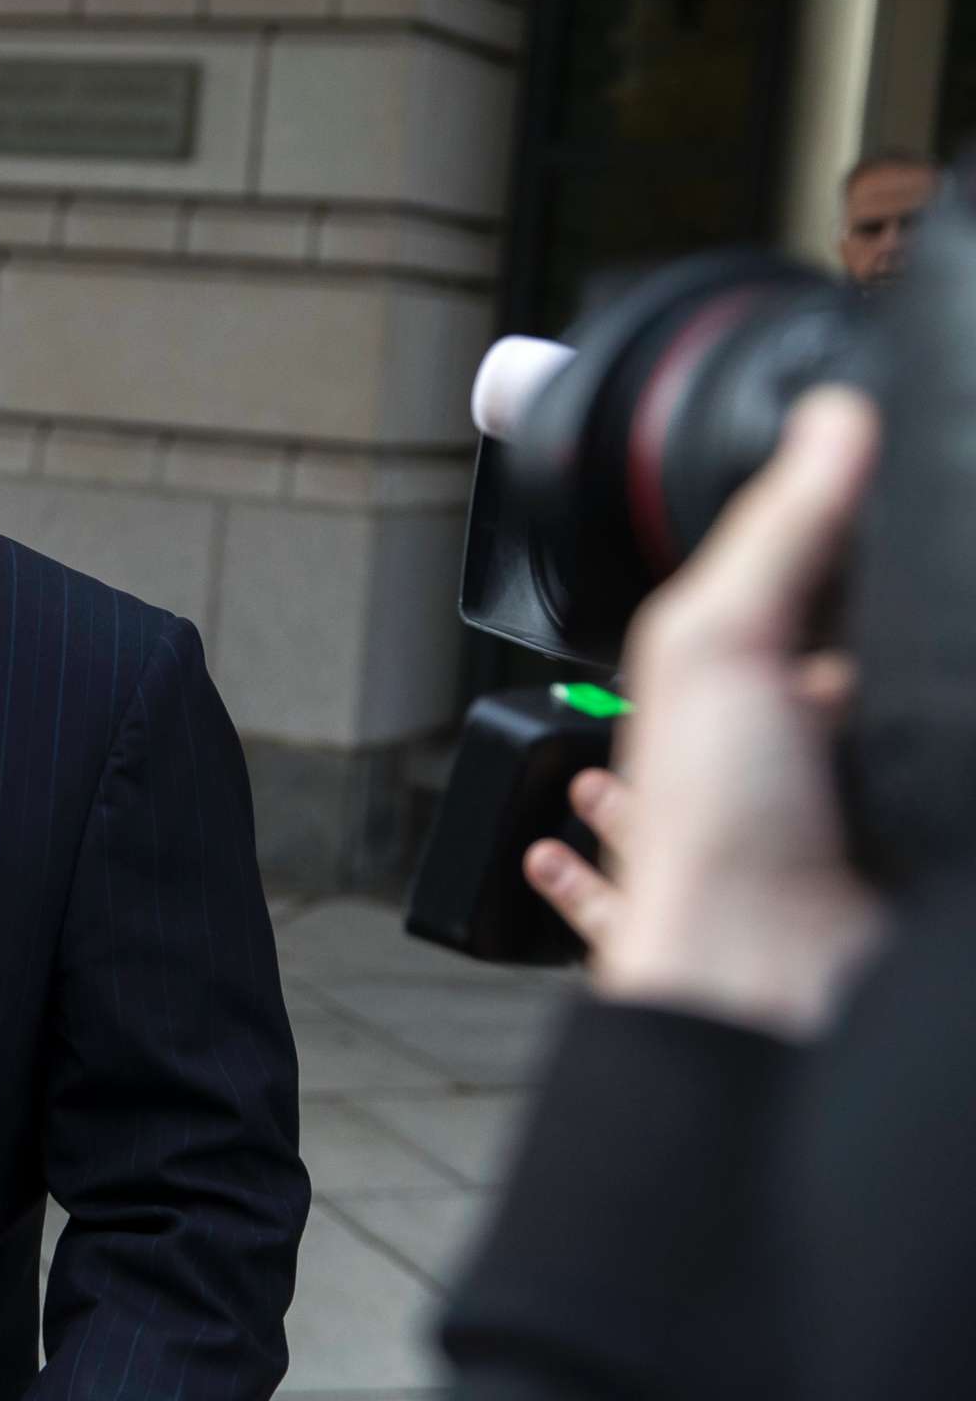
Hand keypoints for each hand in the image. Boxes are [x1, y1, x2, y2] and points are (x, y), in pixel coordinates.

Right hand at [523, 388, 887, 1037]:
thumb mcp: (743, 640)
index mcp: (817, 728)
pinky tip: (555, 858)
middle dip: (690, 716)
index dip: (798, 626)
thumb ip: (788, 528)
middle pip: (743, 745)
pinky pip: (619, 902)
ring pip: (674, 822)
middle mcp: (778, 803)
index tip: (770, 603)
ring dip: (623, 794)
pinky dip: (582, 877)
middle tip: (656, 693)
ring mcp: (725, 873)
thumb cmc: (746, 831)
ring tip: (589, 774)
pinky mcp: (670, 935)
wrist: (722, 980)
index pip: (818, 664)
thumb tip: (845, 420)